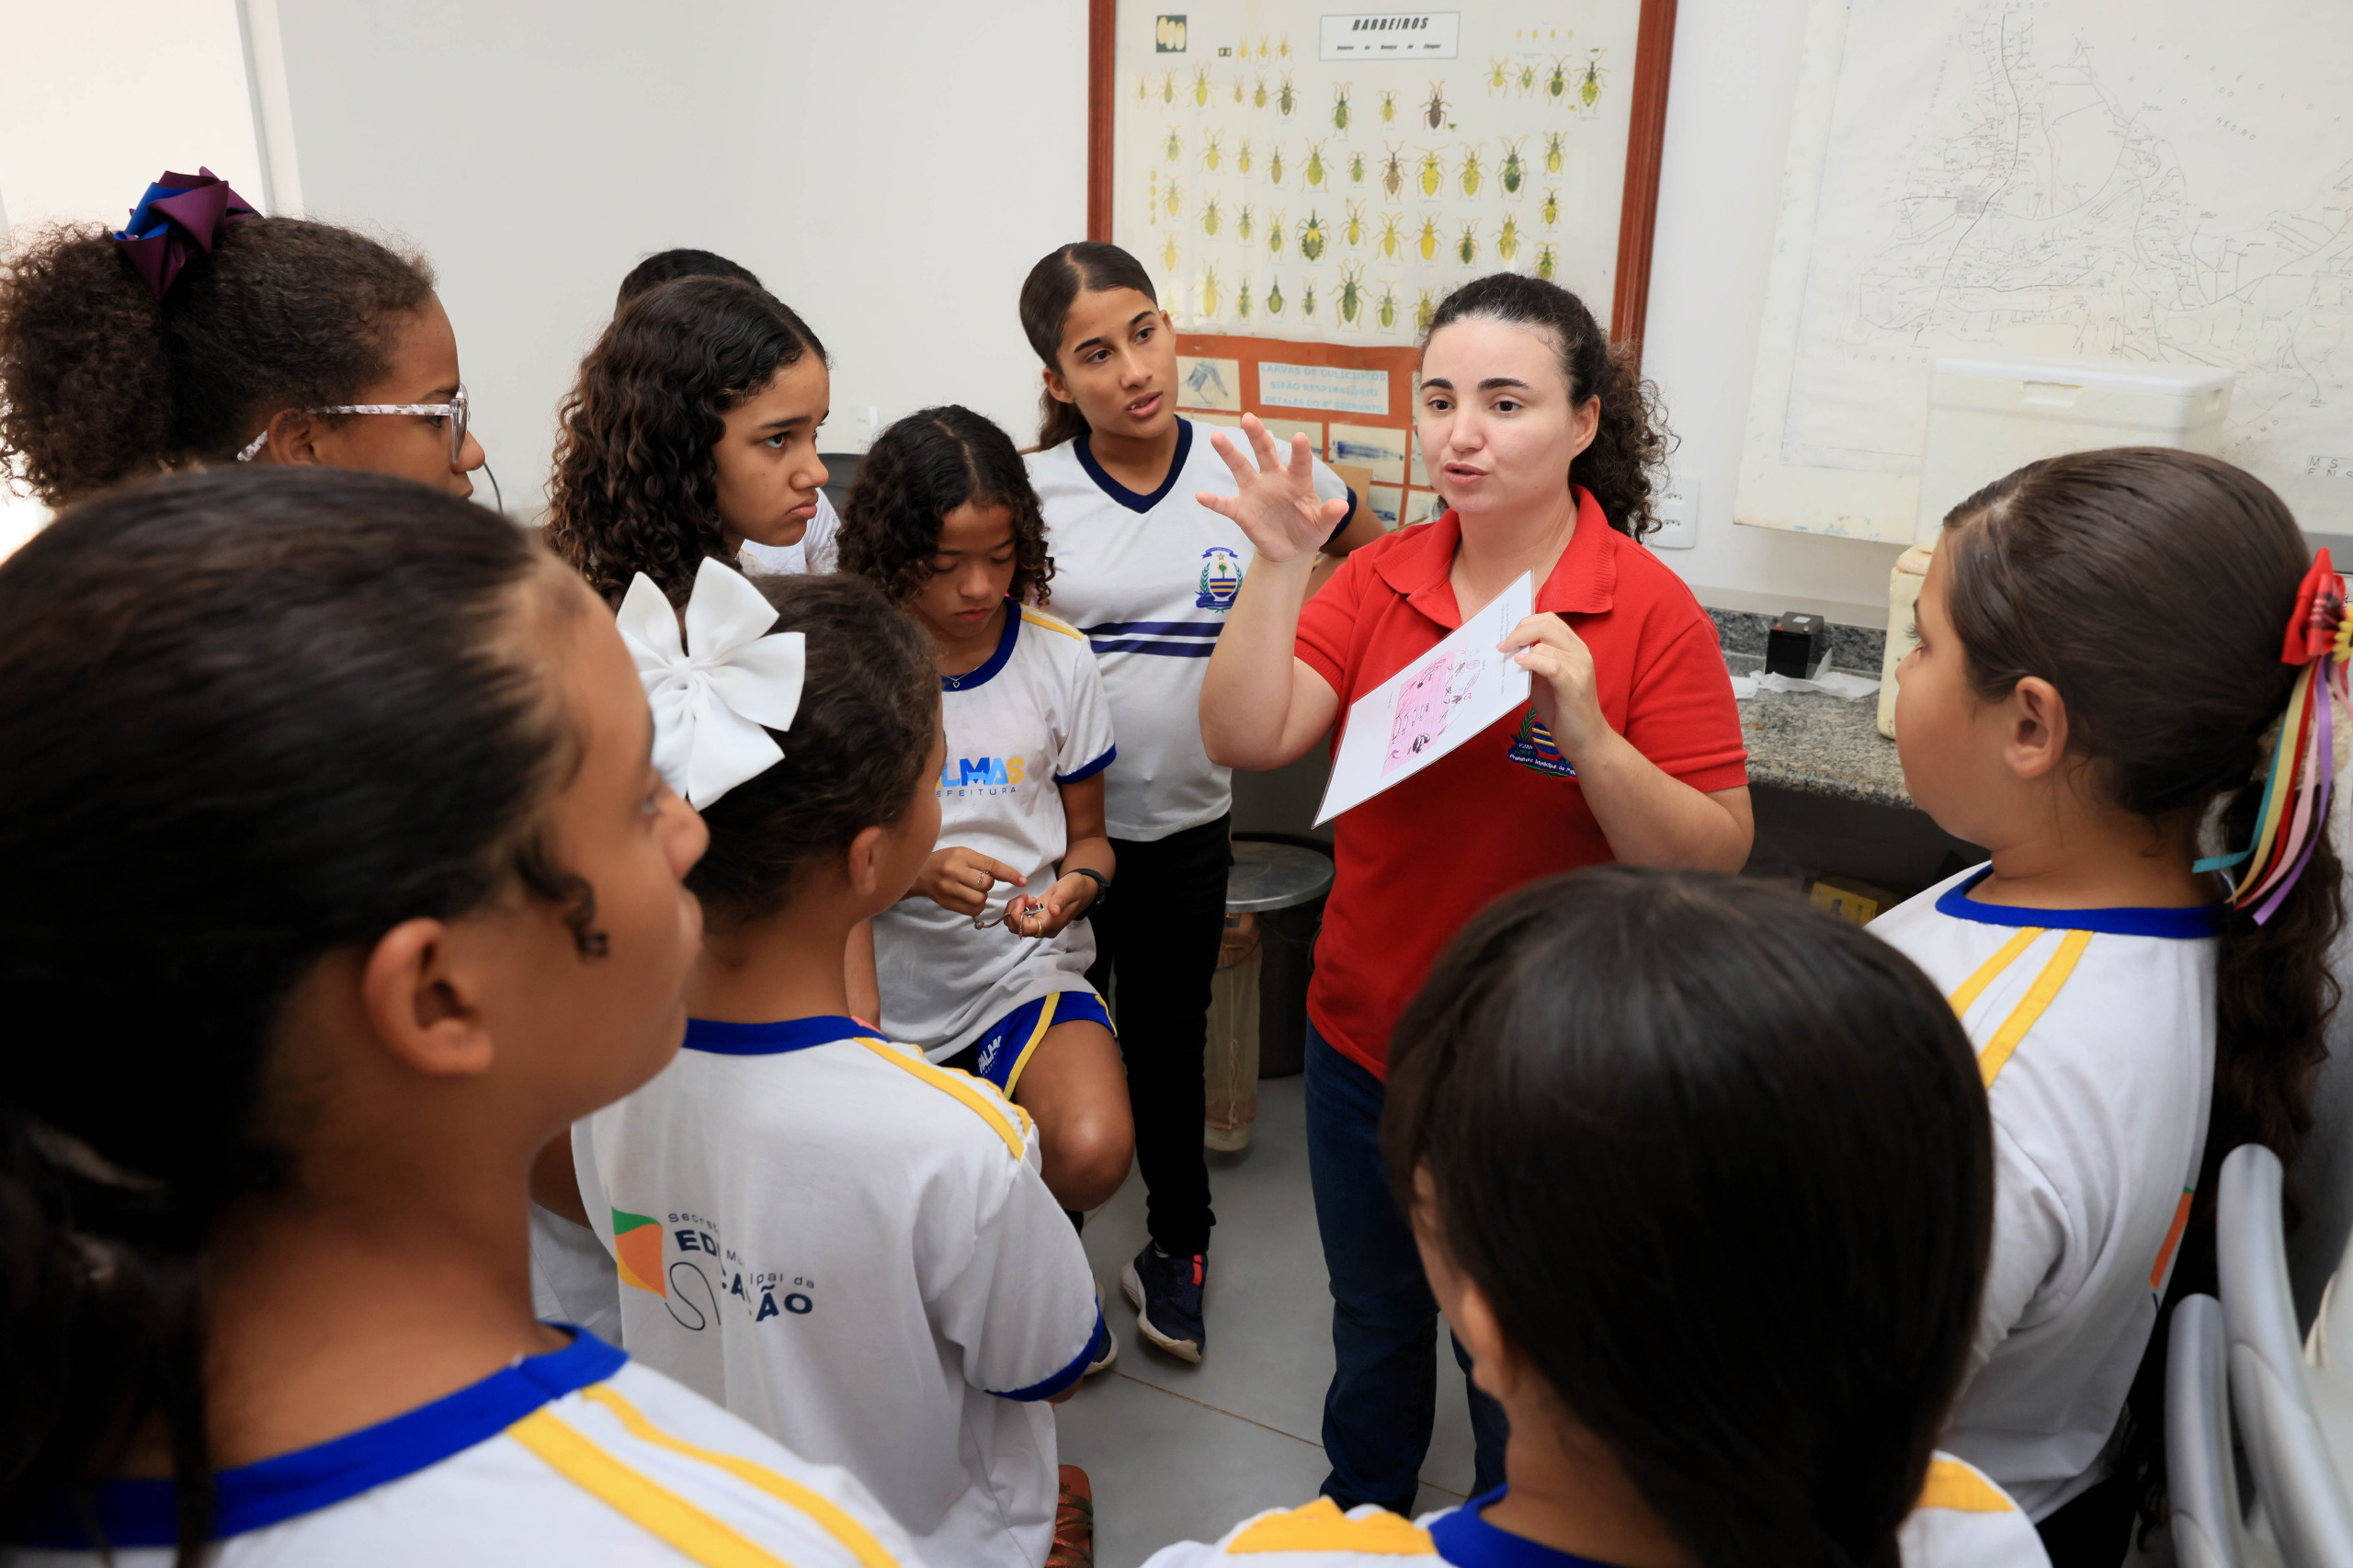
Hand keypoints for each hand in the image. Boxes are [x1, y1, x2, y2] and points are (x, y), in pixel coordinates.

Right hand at [914, 847, 1024, 917]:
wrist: (919, 873)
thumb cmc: (946, 861)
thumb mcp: (964, 854)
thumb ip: (983, 864)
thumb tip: (1012, 877)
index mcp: (962, 855)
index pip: (991, 866)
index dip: (1010, 874)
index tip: (1023, 881)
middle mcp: (954, 871)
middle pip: (986, 885)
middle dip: (988, 885)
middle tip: (978, 881)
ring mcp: (949, 889)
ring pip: (980, 899)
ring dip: (982, 897)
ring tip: (972, 890)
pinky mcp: (946, 903)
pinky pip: (972, 910)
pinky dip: (976, 906)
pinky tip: (969, 899)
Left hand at [998, 873, 1097, 940]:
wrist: (1081, 890)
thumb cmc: (1076, 889)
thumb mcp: (1069, 890)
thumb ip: (1060, 900)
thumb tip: (1054, 911)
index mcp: (1051, 925)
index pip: (1026, 929)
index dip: (1017, 916)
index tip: (1022, 899)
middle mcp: (1044, 928)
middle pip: (1017, 928)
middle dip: (1014, 911)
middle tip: (1024, 896)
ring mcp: (1039, 924)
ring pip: (1015, 924)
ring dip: (1015, 909)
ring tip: (1027, 897)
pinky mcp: (1036, 918)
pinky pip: (1019, 918)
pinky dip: (1018, 908)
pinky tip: (1029, 899)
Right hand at [1197, 413, 1349, 564]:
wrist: (1291, 549)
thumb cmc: (1309, 530)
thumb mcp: (1323, 525)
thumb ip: (1330, 514)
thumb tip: (1342, 506)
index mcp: (1297, 480)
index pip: (1299, 462)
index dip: (1300, 451)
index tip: (1300, 437)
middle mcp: (1273, 479)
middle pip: (1264, 452)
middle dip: (1257, 435)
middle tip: (1248, 418)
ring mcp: (1255, 492)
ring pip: (1240, 467)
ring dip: (1229, 453)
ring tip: (1217, 437)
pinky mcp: (1242, 510)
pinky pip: (1225, 504)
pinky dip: (1213, 501)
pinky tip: (1200, 496)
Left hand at [1501, 613, 1608, 759]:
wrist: (1586, 740)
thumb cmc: (1562, 710)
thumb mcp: (1542, 680)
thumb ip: (1531, 662)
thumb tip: (1505, 650)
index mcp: (1573, 648)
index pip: (1548, 620)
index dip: (1524, 624)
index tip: (1505, 637)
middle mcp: (1580, 652)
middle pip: (1546, 624)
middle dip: (1518, 631)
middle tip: (1502, 647)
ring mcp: (1580, 667)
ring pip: (1545, 643)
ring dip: (1520, 649)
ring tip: (1505, 660)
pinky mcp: (1574, 685)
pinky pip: (1550, 665)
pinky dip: (1531, 662)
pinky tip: (1518, 665)